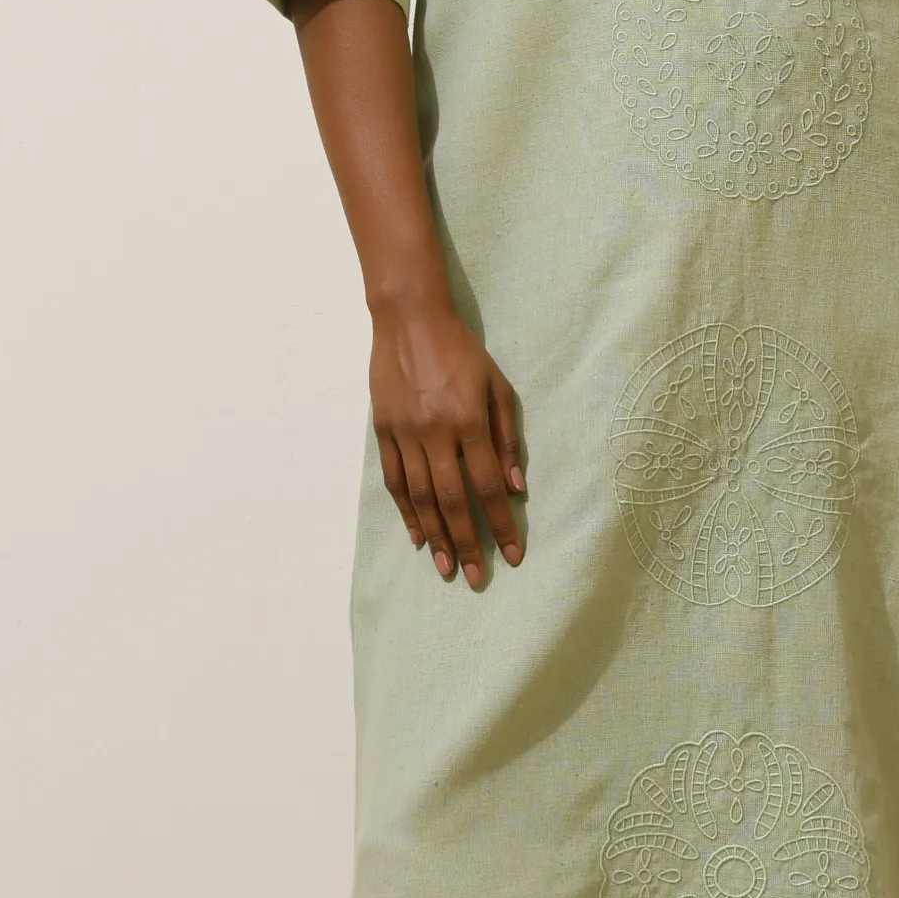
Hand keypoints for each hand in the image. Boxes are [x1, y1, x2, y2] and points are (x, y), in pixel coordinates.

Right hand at [369, 298, 524, 588]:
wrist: (410, 320)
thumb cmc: (462, 351)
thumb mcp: (497, 385)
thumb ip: (507, 436)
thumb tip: (514, 487)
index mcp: (468, 420)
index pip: (487, 484)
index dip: (502, 523)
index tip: (514, 554)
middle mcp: (435, 432)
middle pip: (452, 500)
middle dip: (467, 542)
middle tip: (477, 577)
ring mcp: (405, 434)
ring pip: (419, 497)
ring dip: (435, 536)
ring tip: (447, 568)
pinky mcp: (383, 431)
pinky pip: (395, 480)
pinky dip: (406, 512)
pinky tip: (417, 535)